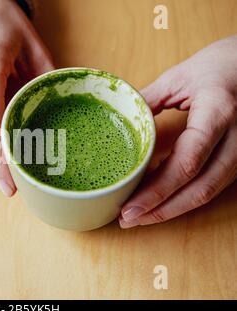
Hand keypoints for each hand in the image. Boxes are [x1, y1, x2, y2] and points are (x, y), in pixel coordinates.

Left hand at [120, 35, 236, 227]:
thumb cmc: (219, 65)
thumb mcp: (178, 78)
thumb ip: (147, 101)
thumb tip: (116, 121)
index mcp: (219, 113)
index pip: (188, 162)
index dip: (158, 190)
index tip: (130, 206)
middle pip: (200, 188)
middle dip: (161, 210)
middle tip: (126, 219)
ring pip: (207, 192)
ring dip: (170, 208)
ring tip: (138, 215)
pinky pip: (211, 185)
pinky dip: (183, 196)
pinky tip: (158, 198)